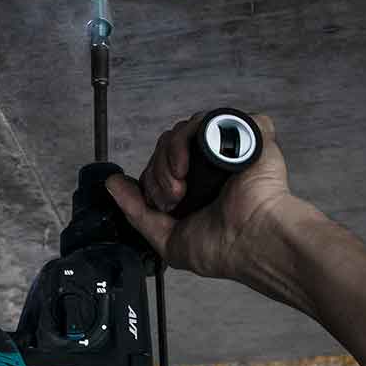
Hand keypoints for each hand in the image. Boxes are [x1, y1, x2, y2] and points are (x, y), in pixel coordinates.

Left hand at [105, 111, 291, 278]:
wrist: (252, 241)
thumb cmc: (222, 248)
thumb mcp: (166, 238)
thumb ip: (136, 211)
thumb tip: (112, 185)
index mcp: (195, 189)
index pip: (158, 167)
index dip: (151, 182)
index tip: (160, 205)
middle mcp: (209, 167)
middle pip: (166, 146)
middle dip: (157, 173)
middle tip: (171, 199)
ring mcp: (228, 148)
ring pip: (183, 130)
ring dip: (169, 158)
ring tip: (180, 188)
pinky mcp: (248, 134)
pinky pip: (214, 117)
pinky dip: (194, 135)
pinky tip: (191, 164)